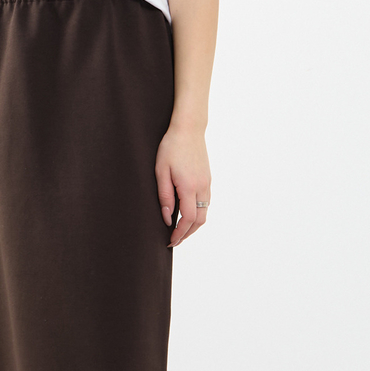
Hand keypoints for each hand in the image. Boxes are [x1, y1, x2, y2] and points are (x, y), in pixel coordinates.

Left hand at [155, 124, 210, 247]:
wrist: (189, 129)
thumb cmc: (171, 147)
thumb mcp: (161, 172)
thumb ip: (165, 197)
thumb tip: (168, 218)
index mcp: (189, 187)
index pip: (188, 219)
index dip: (180, 233)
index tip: (170, 241)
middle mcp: (202, 187)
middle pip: (199, 220)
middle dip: (187, 234)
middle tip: (174, 241)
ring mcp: (207, 183)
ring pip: (205, 213)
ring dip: (193, 225)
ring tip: (180, 231)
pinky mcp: (208, 179)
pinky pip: (205, 203)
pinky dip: (198, 214)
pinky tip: (187, 214)